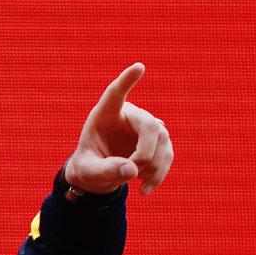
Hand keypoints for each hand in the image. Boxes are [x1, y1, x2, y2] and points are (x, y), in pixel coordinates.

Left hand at [63, 63, 172, 195]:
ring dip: (154, 166)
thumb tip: (132, 169)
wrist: (97, 175)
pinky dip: (160, 172)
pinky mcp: (157, 140)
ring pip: (163, 139)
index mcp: (104, 115)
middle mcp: (127, 115)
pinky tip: (144, 188)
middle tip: (134, 172)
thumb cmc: (88, 167)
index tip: (139, 67)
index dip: (127, 81)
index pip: (115, 94)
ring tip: (135, 182)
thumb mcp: (89, 172)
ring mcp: (145, 126)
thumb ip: (105, 170)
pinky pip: (168, 153)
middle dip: (146, 152)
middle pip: (148, 124)